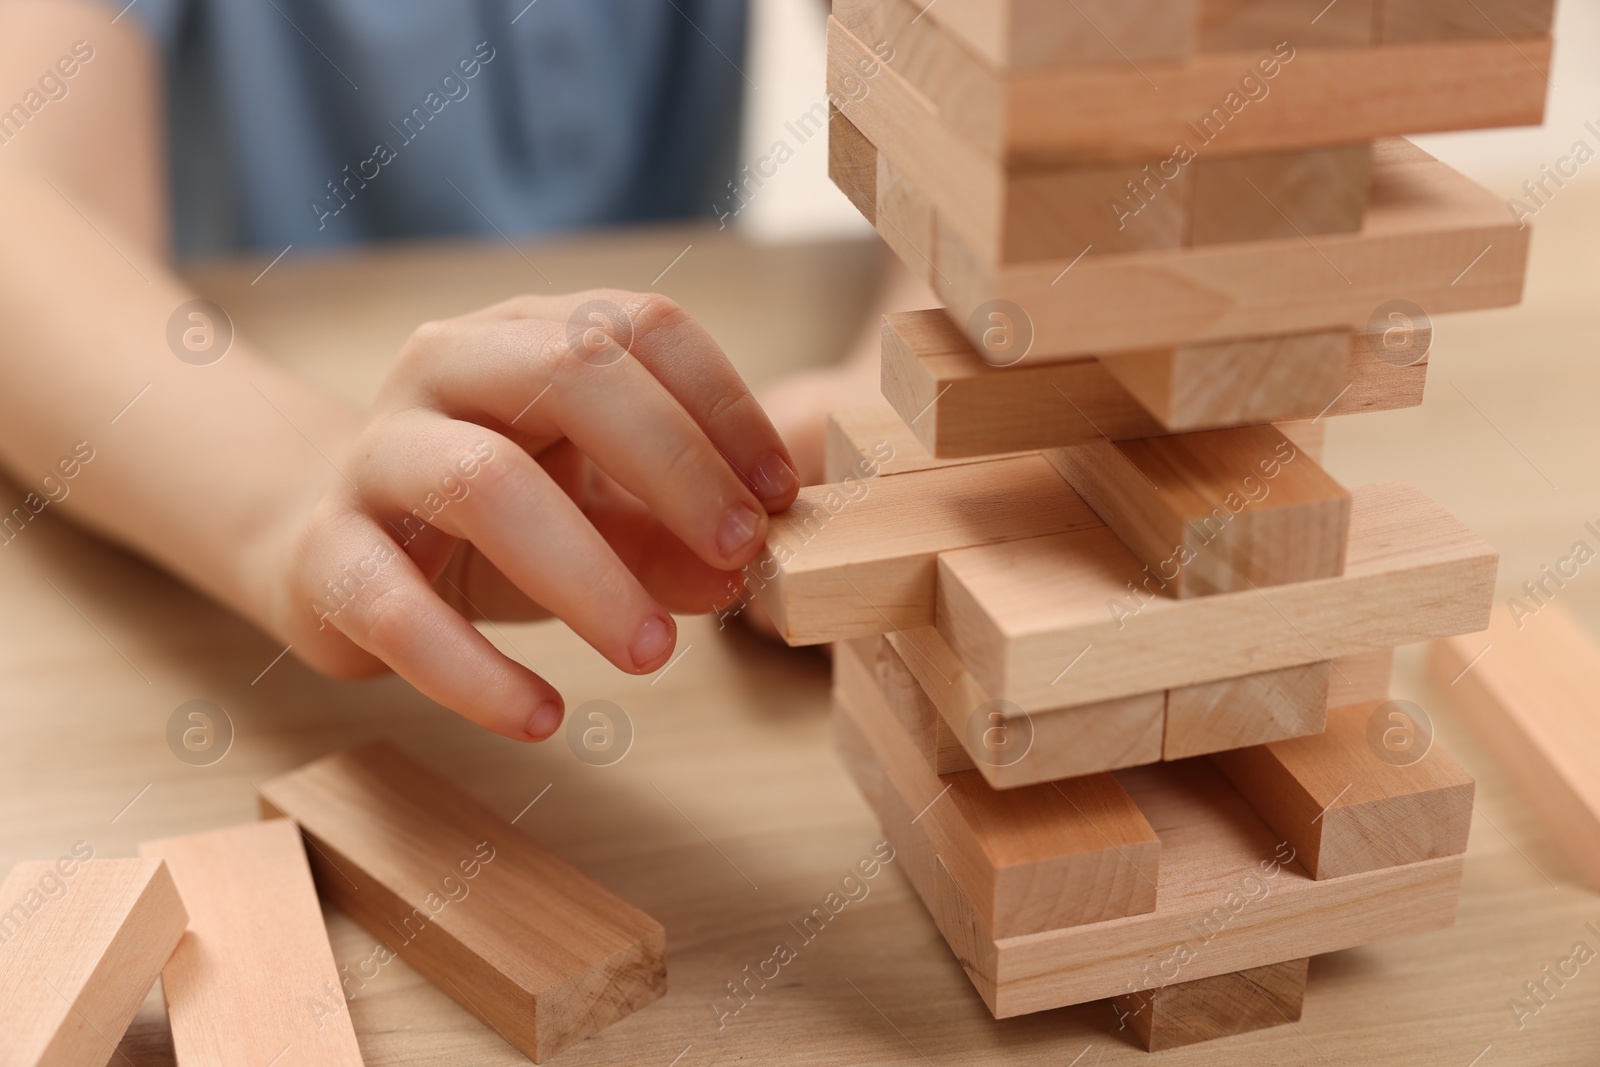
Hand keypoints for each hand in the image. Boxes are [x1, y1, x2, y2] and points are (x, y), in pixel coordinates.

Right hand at [261, 291, 798, 740]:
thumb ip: (667, 534)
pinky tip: (543, 716)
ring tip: (655, 652)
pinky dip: (475, 673)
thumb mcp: (595, 512)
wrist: (331, 545)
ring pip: (483, 484)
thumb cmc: (496, 518)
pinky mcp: (325, 553)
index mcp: (531, 334)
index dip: (724, 406)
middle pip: (570, 373)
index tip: (781, 496)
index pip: (641, 328)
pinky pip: (396, 608)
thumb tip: (737, 574)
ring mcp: (376, 454)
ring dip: (587, 572)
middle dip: (672, 465)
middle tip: (738, 554)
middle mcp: (447, 367)